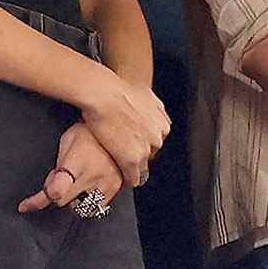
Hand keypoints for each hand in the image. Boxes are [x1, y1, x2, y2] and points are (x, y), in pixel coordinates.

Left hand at [18, 123, 124, 212]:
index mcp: (77, 162)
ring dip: (75, 199)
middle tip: (63, 177)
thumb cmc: (90, 130)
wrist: (119, 127)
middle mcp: (92, 176)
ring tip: (79, 180)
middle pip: (63, 202)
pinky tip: (91, 184)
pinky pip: (97, 207)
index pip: (56, 191)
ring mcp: (106, 184)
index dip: (38, 200)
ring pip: (81, 209)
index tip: (25, 206)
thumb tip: (50, 188)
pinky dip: (91, 200)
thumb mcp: (67, 141)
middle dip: (58, 193)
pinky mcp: (116, 189)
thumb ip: (57, 167)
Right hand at [79, 72, 169, 188]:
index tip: (136, 141)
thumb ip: (153, 107)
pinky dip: (129, 178)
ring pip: (144, 165)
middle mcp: (158, 136)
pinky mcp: (132, 160)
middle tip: (125, 148)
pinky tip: (125, 178)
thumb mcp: (146, 94)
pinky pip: (134, 177)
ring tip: (123, 164)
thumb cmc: (119, 89)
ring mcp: (146, 149)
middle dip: (140, 151)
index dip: (144, 140)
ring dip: (135, 165)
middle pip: (151, 152)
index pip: (157, 139)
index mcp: (163, 123)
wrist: (105, 94)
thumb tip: (152, 109)